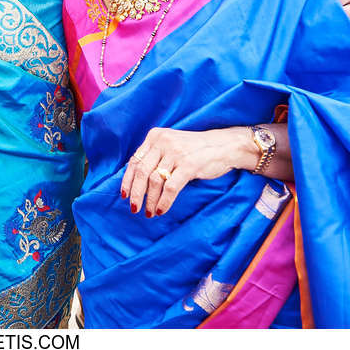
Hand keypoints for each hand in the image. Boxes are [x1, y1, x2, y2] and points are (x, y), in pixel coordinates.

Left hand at [120, 126, 253, 216]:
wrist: (224, 145)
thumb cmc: (195, 149)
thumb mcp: (171, 145)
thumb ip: (155, 156)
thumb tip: (136, 181)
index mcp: (155, 136)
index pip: (134, 160)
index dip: (127, 180)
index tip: (124, 195)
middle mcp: (163, 142)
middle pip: (141, 172)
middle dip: (136, 193)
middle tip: (134, 208)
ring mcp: (176, 153)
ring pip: (154, 181)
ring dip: (150, 200)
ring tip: (149, 212)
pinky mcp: (188, 165)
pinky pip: (170, 187)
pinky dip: (164, 201)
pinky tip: (161, 210)